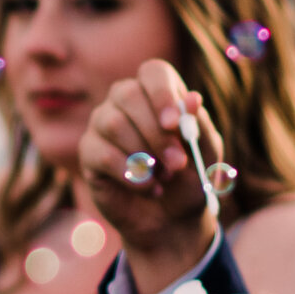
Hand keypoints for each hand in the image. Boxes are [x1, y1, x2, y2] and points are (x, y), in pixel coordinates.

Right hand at [79, 60, 223, 284]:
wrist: (172, 220)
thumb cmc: (191, 180)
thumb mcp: (206, 155)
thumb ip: (200, 126)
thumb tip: (191, 98)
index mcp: (158, 94)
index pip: (153, 72)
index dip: (161, 93)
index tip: (173, 124)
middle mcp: (125, 102)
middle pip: (127, 94)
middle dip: (155, 132)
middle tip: (177, 163)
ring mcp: (102, 124)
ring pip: (112, 123)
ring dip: (143, 154)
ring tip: (164, 177)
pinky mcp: (88, 152)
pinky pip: (101, 154)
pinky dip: (131, 175)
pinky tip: (148, 188)